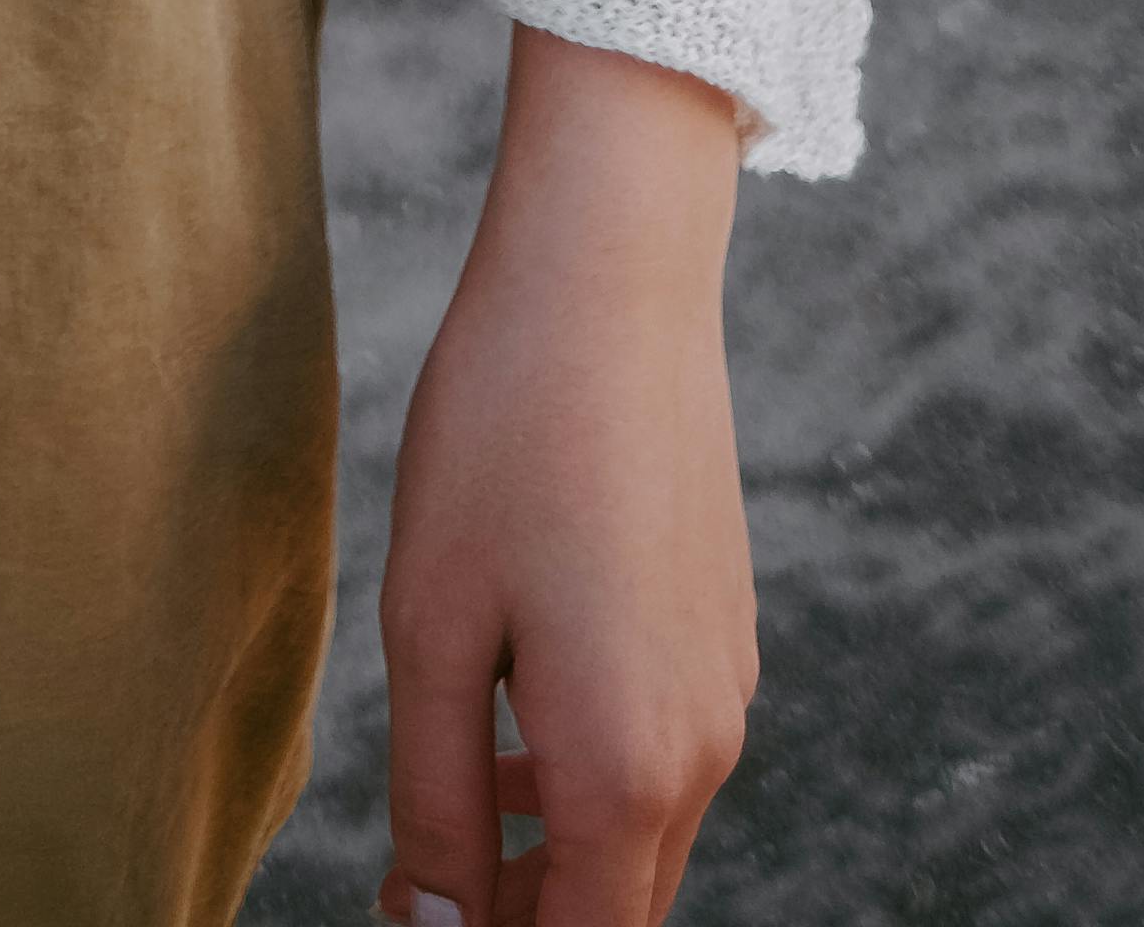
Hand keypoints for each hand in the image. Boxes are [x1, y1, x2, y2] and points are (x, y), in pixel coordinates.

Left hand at [374, 29, 754, 926]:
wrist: (611, 281)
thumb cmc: (503, 438)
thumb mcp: (434, 627)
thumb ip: (437, 798)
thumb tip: (434, 922)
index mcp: (626, 772)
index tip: (418, 917)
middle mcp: (700, 753)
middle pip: (616, 908)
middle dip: (525, 916)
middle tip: (422, 883)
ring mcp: (725, 691)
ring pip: (640, 833)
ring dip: (554, 852)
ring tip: (455, 812)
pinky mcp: (724, 632)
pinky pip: (662, 753)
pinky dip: (591, 776)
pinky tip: (513, 713)